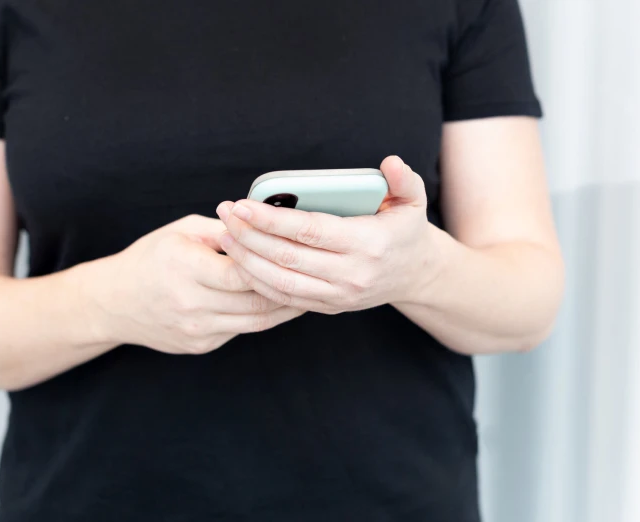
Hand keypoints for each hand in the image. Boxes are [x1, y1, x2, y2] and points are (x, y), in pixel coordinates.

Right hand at [81, 215, 304, 353]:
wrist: (113, 302)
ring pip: (255, 321)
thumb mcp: (181, 231)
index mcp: (185, 266)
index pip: (243, 271)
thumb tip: (263, 222)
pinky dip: (262, 317)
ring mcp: (196, 328)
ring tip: (306, 292)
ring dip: (284, 307)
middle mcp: (190, 302)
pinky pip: (241, 331)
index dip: (271, 263)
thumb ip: (223, 229)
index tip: (295, 254)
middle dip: (289, 289)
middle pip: (255, 300)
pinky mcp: (200, 344)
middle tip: (313, 277)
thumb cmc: (151, 258)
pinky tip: (278, 305)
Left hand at [215, 156, 438, 313]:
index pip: (310, 231)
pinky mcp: (329, 307)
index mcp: (368, 244)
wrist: (414, 274)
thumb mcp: (413, 201)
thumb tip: (390, 162)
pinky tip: (240, 261)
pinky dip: (258, 281)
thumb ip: (403, 180)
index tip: (243, 204)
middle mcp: (351, 275)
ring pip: (281, 282)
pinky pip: (285, 298)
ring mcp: (339, 295)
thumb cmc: (405, 230)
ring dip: (247, 260)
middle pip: (288, 257)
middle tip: (225, 214)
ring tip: (225, 236)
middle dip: (249, 236)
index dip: (272, 219)